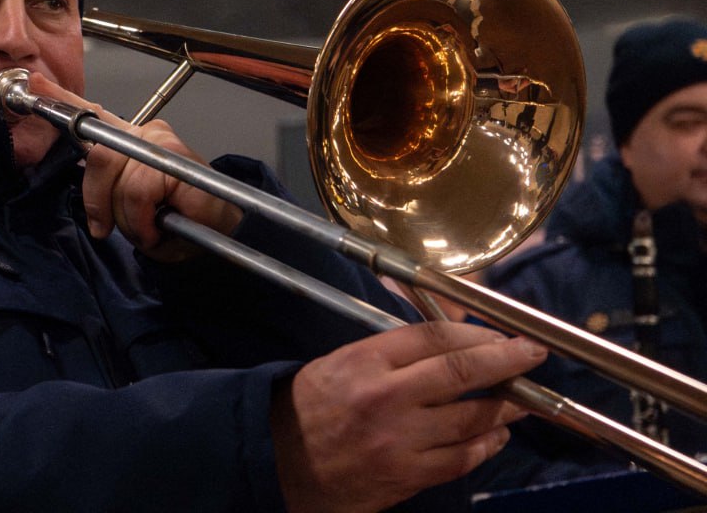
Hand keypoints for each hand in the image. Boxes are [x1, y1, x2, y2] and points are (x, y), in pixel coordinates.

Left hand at [27, 73, 241, 260]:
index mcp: (131, 140)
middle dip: (99, 202)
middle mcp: (147, 134)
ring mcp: (164, 145)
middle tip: (110, 227)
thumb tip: (93, 213)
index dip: (62, 99)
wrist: (218, 230)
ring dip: (129, 220)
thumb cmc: (175, 218)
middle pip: (100, 158)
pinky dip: (145, 222)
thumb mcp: (129, 206)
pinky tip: (161, 226)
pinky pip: (139, 194)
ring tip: (149, 227)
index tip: (35, 84)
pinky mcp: (177, 162)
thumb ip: (107, 195)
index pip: (93, 115)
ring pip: (120, 185)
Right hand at [271, 321, 546, 512]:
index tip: (501, 335)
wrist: (276, 462)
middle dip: (507, 361)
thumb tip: (447, 340)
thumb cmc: (305, 409)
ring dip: (505, 406)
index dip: (477, 334)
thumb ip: (390, 352)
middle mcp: (386, 397)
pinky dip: (486, 445)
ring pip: (471, 418)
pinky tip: (496, 435)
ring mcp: (400, 439)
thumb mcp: (340, 363)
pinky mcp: (406, 475)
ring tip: (522, 399)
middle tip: (532, 355)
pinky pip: (461, 458)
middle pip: (462, 371)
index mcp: (365, 362)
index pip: (435, 337)